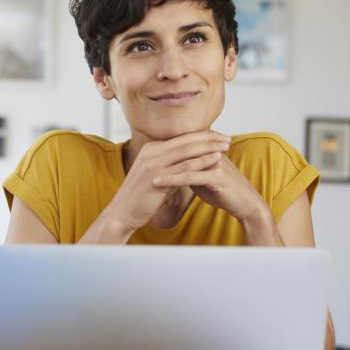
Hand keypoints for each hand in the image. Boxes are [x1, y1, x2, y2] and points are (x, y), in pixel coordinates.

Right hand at [104, 130, 231, 233]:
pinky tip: (216, 160)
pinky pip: (185, 167)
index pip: (181, 138)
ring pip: (187, 151)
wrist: (122, 213)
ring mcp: (154, 163)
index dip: (201, 136)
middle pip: (186, 141)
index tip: (218, 137)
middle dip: (209, 138)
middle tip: (227, 138)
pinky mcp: (158, 177)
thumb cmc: (139, 197)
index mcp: (150, 149)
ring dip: (209, 148)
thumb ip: (168, 166)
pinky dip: (202, 162)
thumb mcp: (154, 175)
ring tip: (226, 147)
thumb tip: (185, 164)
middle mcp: (151, 152)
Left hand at [150, 148, 270, 225]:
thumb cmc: (224, 191)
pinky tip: (157, 183)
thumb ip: (189, 169)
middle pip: (181, 149)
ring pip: (183, 162)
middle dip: (159, 155)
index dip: (163, 149)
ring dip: (162, 167)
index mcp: (208, 150)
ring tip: (142, 172)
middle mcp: (211, 152)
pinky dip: (171, 179)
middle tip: (138, 160)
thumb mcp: (203, 178)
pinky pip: (189, 176)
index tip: (143, 155)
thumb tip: (173, 167)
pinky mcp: (216, 176)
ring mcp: (214, 162)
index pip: (182, 145)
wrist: (245, 204)